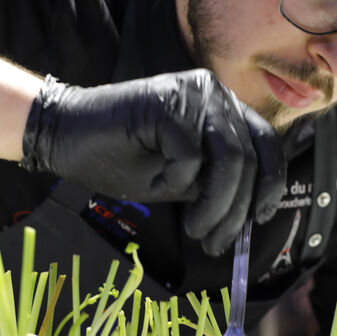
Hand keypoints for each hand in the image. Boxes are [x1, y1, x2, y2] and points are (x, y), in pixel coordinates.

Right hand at [21, 70, 285, 255]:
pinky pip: (191, 155)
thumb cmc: (119, 158)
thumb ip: (212, 186)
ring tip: (196, 230)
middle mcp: (213, 93)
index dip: (271, 184)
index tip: (260, 218)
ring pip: (229, 158)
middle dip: (238, 210)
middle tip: (216, 242)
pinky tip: (156, 186)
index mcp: (221, 108)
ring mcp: (192, 92)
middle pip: (250, 157)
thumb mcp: (178, 181)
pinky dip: (176, 181)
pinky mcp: (168, 100)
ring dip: (216, 205)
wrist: (65, 136)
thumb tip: (248, 216)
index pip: (266, 143)